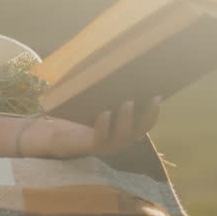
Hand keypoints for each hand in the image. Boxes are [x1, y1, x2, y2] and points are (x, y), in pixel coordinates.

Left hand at [18, 97, 161, 157]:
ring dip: (127, 119)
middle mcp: (121, 140)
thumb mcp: (98, 103)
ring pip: (123, 136)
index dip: (154, 111)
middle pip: (140, 130)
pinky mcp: (93, 146)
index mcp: (126, 130)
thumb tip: (118, 68)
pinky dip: (104, 125)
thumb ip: (109, 95)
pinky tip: (104, 113)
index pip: (146, 123)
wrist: (58, 134)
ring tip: (128, 102)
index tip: (158, 94)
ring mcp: (108, 145)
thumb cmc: (81, 115)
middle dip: (147, 114)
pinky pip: (101, 138)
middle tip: (150, 97)